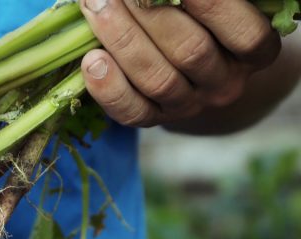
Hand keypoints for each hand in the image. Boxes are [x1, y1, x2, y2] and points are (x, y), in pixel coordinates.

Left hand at [79, 0, 281, 126]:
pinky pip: (131, 111)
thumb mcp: (216, 12)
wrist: (194, 71)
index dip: (213, 5)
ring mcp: (188, 105)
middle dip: (151, 13)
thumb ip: (198, 4)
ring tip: (95, 5)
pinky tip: (91, 60)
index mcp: (255, 53)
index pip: (244, 34)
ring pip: (157, 79)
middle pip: (190, 51)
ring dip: (122, 38)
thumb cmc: (205, 22)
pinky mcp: (154, 119)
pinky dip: (109, 87)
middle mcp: (224, 83)